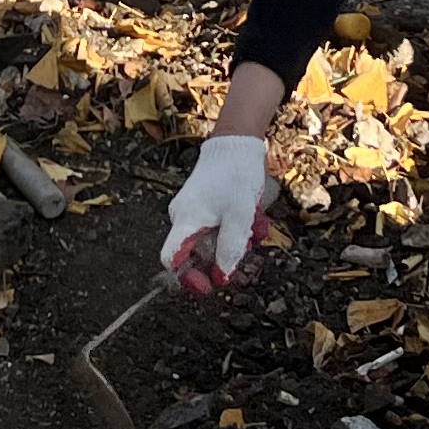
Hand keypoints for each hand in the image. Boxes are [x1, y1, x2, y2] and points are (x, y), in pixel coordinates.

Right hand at [161, 133, 275, 291]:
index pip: (171, 260)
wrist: (237, 142)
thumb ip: (229, 249)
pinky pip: (218, 225)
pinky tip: (253, 216)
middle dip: (224, 255)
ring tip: (257, 227)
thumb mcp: (239, 216)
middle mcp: (184, 216)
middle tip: (248, 249)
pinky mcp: (206, 203)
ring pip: (212, 239)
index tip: (212, 285)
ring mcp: (195, 209)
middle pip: (196, 253)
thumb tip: (222, 277)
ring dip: (236, 239)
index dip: (188, 278)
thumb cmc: (236, 176)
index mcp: (185, 220)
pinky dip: (236, 226)